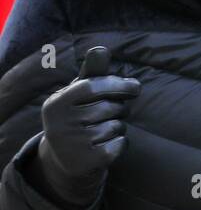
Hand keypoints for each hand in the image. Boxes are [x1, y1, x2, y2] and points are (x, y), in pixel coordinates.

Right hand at [37, 46, 139, 204]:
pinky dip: (121, 143)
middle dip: (120, 108)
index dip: (119, 84)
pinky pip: (119, 144)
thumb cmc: (77, 117)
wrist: (66, 160)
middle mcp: (59, 124)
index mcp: (56, 103)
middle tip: (113, 112)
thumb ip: (92, 73)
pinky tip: (107, 145)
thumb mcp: (79, 95)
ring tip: (103, 130)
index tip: (136, 87)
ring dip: (118, 127)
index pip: (92, 86)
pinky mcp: (87, 161)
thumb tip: (101, 48)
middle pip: (109, 107)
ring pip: (116, 126)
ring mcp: (72, 144)